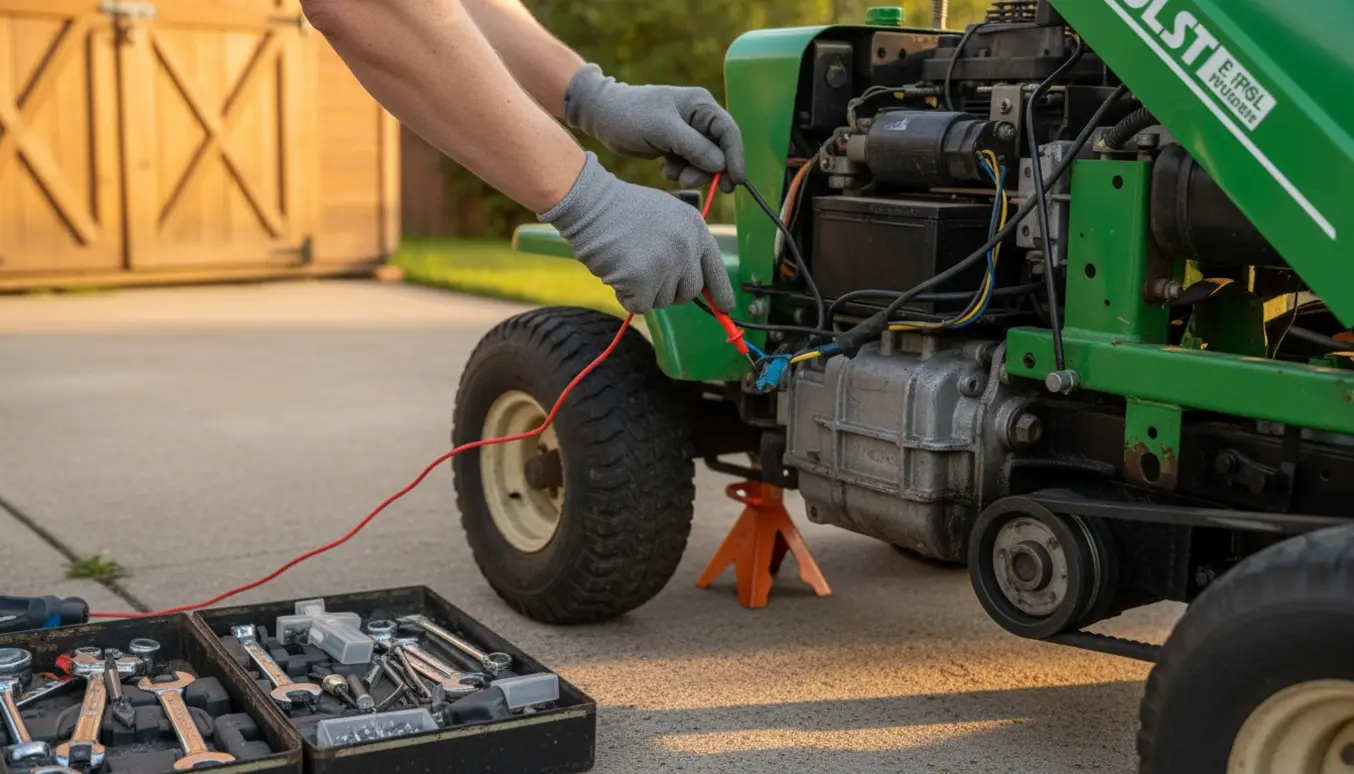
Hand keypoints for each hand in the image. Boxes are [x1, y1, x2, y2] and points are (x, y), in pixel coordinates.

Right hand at [539, 153, 735, 314]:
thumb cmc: (623, 209)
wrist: (592, 203)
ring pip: (663, 301)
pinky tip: (618, 273)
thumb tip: (695, 284)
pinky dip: (627, 297)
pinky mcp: (642, 281)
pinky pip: (640, 305)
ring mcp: (666, 265)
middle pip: (689, 292)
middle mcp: (687, 248)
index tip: (726, 308)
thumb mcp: (667, 216)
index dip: (720, 292)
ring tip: (629, 262)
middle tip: (648, 274)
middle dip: (670, 290)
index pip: (715, 270)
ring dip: (645, 291)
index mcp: (695, 229)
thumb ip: (684, 245)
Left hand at [564, 64, 744, 193]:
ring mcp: (689, 133)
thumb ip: (693, 146)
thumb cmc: (630, 116)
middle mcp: (700, 117)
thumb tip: (720, 164)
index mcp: (701, 105)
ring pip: (705, 162)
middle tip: (689, 181)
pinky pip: (690, 165)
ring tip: (669, 173)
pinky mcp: (678, 146)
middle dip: (708, 170)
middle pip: (720, 150)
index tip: (735, 181)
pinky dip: (680, 172)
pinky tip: (664, 169)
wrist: (603, 116)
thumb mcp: (662, 130)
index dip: (735, 157)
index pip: (729, 132)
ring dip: (692, 173)